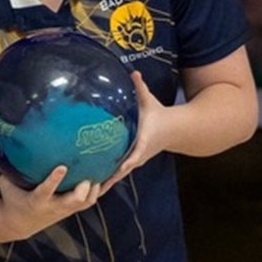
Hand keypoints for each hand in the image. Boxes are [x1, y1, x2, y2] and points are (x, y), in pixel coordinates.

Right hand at [0, 166, 101, 239]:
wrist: (20, 224)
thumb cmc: (13, 199)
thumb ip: (9, 167)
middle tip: (89, 176)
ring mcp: (66, 209)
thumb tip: (9, 140)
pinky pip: (90, 200)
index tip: (61, 167)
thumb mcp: (7, 184)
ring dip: (95, 190)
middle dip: (83, 190)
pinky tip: (111, 175)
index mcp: (38, 200)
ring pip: (86, 202)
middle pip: (74, 201)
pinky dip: (100, 189)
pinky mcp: (73, 209)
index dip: (54, 180)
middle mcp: (55, 207)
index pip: (46, 190)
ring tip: (105, 173)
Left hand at [101, 70, 164, 193]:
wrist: (175, 129)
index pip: (135, 154)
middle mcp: (139, 155)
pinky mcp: (132, 162)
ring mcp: (135, 161)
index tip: (115, 169)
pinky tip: (91, 183)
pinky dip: (106, 177)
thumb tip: (133, 72)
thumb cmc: (160, 114)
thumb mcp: (150, 100)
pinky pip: (117, 172)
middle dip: (107, 179)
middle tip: (89, 186)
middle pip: (122, 171)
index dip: (125, 162)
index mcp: (143, 141)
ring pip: (118, 174)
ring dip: (104, 182)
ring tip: (85, 190)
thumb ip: (140, 87)